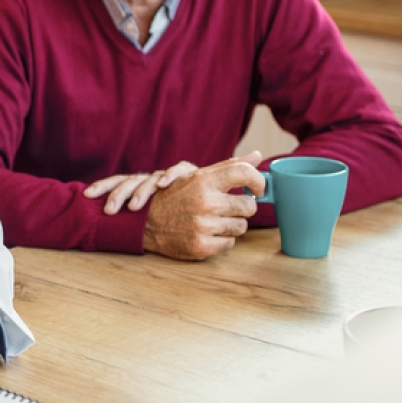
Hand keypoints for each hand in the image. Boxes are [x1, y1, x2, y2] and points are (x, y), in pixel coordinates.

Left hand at [84, 160, 197, 213]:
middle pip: (129, 182)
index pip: (116, 183)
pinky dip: (170, 175)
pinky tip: (162, 183)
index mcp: (137, 185)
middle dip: (118, 195)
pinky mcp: (187, 172)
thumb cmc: (173, 209)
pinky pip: (178, 170)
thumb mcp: (152, 213)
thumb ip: (136, 219)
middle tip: (109, 210)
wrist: (206, 196)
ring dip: (140, 191)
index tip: (86, 195)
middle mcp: (148, 178)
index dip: (102, 186)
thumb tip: (105, 232)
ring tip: (133, 207)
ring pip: (149, 179)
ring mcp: (166, 176)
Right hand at [142, 152, 265, 260]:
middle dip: (242, 208)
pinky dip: (221, 240)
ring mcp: (202, 226)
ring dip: (231, 224)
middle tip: (228, 208)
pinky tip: (207, 233)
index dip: (258, 181)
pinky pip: (230, 243)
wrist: (143, 223)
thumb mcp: (195, 176)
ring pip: (241, 227)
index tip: (258, 189)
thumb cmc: (172, 197)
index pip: (244, 173)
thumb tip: (257, 156)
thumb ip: (227, 166)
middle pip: (249, 206)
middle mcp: (204, 202)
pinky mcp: (200, 246)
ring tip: (213, 220)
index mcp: (203, 181)